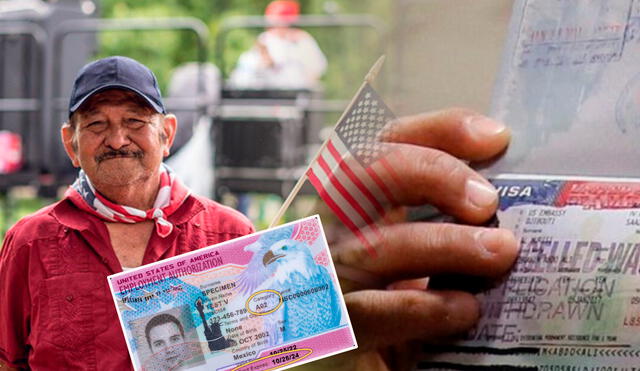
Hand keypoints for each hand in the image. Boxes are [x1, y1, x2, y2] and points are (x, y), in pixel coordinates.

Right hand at [303, 108, 518, 369]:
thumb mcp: (413, 257)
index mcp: (351, 207)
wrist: (344, 364)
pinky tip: (464, 309)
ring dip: (444, 244)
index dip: (435, 130)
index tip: (495, 138)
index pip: (383, 146)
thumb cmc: (387, 309)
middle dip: (432, 174)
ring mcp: (319, 280)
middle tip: (487, 200)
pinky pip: (368, 311)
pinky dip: (421, 306)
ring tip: (500, 252)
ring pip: (371, 244)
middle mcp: (326, 232)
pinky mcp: (324, 330)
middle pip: (361, 174)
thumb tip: (506, 201)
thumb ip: (438, 226)